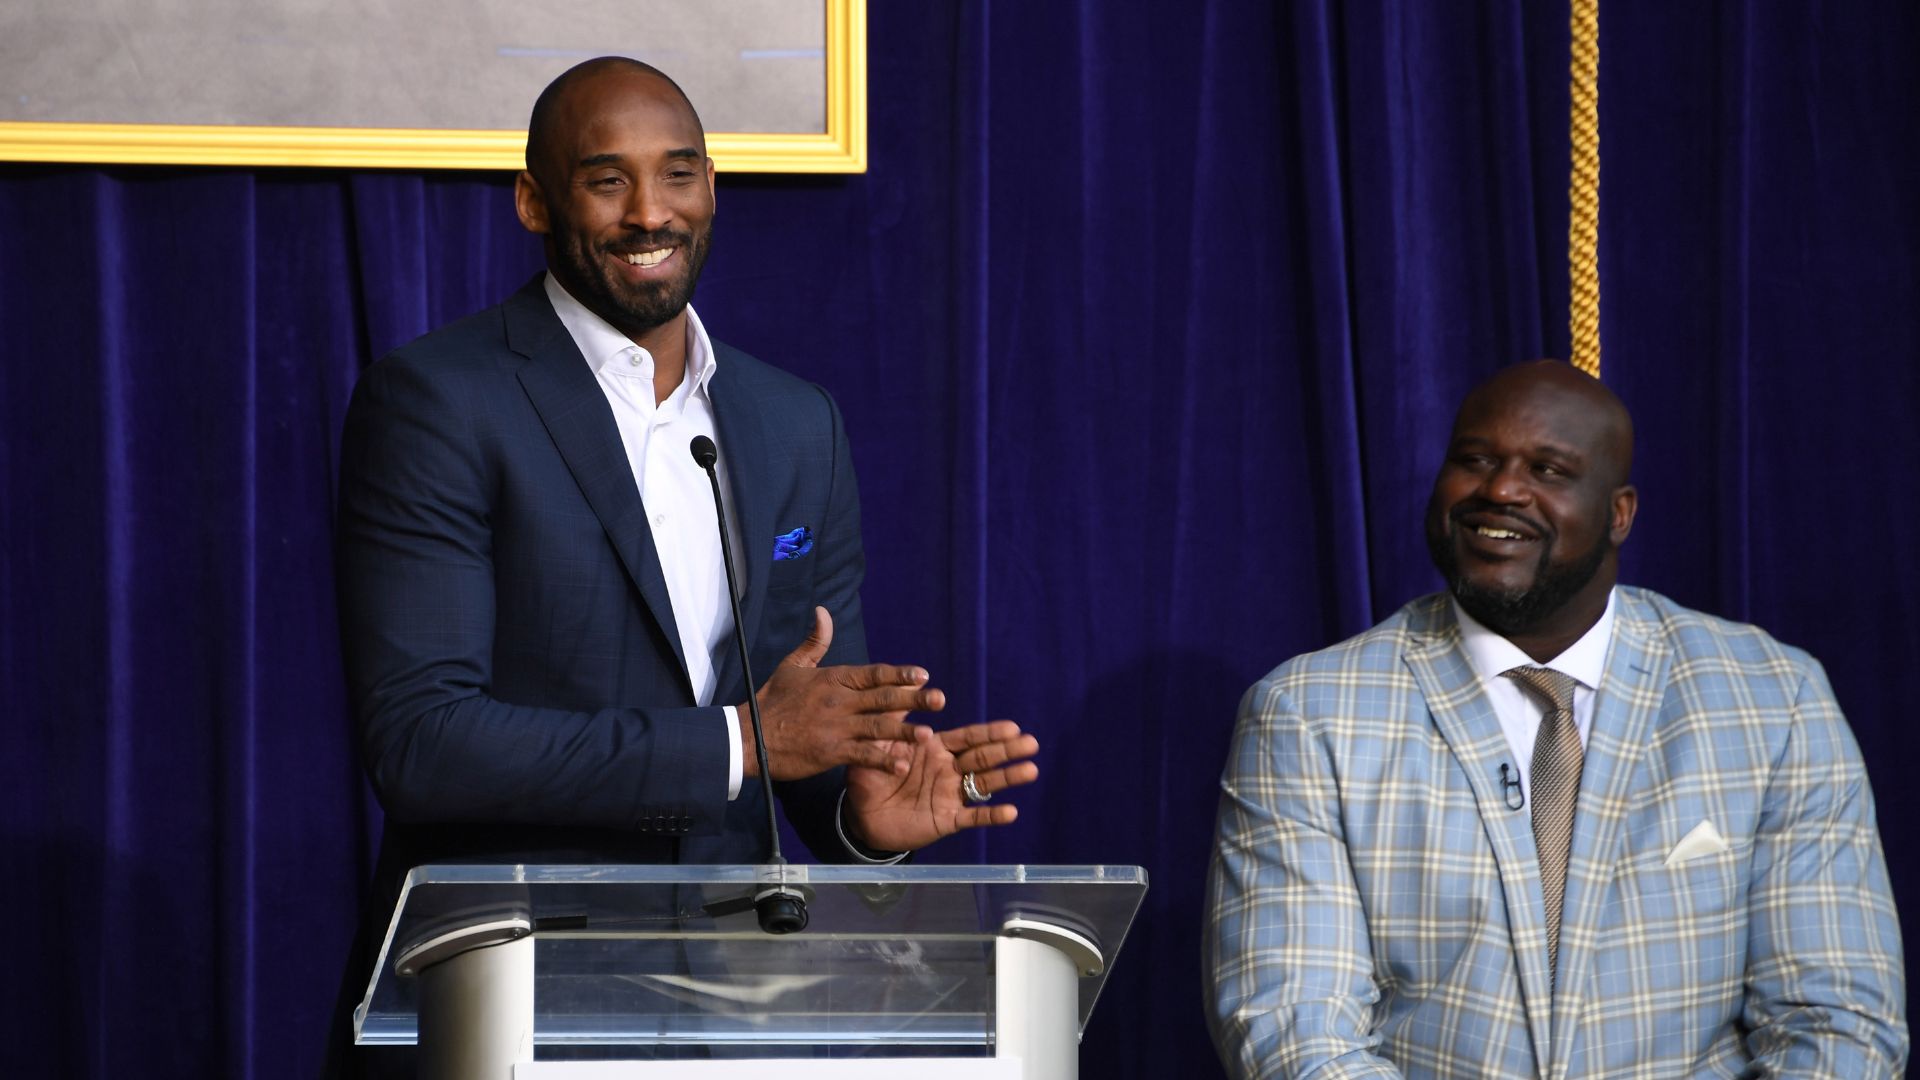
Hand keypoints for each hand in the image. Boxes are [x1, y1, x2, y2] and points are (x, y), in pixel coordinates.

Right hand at [742, 607, 945, 780]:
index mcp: (833, 679)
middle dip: (914, 699)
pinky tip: (901, 764)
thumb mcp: (793, 666)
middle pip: (883, 698)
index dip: (900, 674)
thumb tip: (823, 611)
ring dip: (905, 731)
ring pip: (877, 727)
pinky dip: (882, 760)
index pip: (873, 673)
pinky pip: (862, 755)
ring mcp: (835, 728)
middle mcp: (838, 701)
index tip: (924, 674)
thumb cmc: (772, 700)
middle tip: (940, 699)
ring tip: (930, 734)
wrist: (749, 736)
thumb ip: (814, 642)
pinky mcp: (830, 752)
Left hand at [844, 720, 1040, 852]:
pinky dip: (991, 815)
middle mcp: (949, 770)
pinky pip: (972, 817)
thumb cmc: (869, 776)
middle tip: (1031, 743)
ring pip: (984, 784)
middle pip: (983, 758)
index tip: (1012, 726)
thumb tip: (909, 684)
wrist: (860, 815)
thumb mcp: (878, 742)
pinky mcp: (946, 820)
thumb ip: (895, 716)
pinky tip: (1011, 812)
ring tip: (1030, 770)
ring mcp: (950, 795)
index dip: (990, 733)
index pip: (968, 738)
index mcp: (936, 749)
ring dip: (1008, 777)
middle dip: (1007, 750)